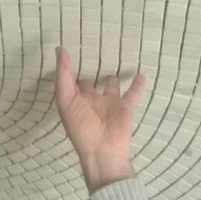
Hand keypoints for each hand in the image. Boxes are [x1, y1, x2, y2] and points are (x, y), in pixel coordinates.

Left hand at [55, 46, 145, 192]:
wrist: (103, 151)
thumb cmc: (81, 127)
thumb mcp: (66, 100)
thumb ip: (63, 75)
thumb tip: (59, 49)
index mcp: (75, 100)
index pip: (71, 81)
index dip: (68, 67)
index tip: (68, 48)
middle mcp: (92, 101)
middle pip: (91, 82)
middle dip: (92, 70)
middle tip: (94, 50)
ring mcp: (110, 104)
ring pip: (112, 85)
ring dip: (114, 77)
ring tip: (118, 59)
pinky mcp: (126, 107)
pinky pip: (134, 93)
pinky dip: (138, 84)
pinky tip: (141, 74)